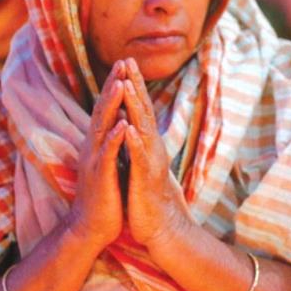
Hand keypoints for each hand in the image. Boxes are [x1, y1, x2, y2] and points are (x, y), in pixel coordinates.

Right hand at [66, 61, 125, 248]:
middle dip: (113, 86)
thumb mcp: (109, 164)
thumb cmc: (104, 196)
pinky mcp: (100, 176)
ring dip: (111, 105)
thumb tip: (120, 123)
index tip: (125, 67)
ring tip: (121, 83)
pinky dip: (114, 138)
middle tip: (122, 62)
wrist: (91, 227)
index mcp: (99, 144)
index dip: (115, 88)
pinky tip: (121, 124)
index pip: (107, 110)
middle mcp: (94, 147)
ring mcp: (96, 160)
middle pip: (103, 110)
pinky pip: (108, 153)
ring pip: (103, 127)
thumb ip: (112, 144)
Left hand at [121, 58, 192, 246]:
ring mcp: (151, 163)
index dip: (133, 87)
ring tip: (128, 85)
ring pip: (143, 129)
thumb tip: (133, 131)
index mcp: (148, 147)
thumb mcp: (142, 169)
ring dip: (136, 107)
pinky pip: (139, 158)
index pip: (140, 111)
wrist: (165, 230)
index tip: (125, 65)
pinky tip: (128, 128)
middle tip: (127, 61)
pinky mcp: (147, 180)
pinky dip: (134, 142)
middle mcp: (153, 149)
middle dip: (135, 86)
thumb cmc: (150, 201)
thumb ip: (139, 149)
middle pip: (144, 112)